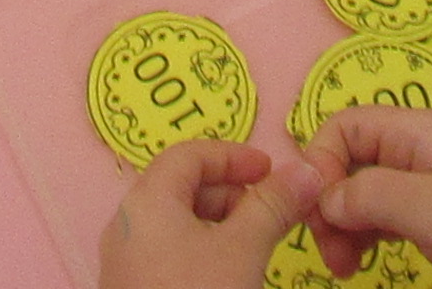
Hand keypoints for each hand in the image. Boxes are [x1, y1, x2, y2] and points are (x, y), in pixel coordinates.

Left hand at [98, 140, 319, 288]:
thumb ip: (273, 205)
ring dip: (218, 224)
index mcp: (147, 200)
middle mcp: (127, 224)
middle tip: (266, 211)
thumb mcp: (243, 249)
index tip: (270, 170)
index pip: (189, 155)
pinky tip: (227, 276)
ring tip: (253, 246)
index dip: (233, 156)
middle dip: (229, 193)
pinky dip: (201, 250)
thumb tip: (307, 170)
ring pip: (175, 224)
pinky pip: (168, 253)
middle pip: (180, 187)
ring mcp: (125, 262)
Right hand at [302, 109, 431, 288]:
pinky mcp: (430, 218)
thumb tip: (323, 198)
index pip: (342, 127)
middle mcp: (413, 151)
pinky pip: (378, 217)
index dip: (320, 164)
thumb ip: (368, 196)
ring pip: (358, 194)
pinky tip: (362, 261)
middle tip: (331, 252)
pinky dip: (362, 236)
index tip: (320, 213)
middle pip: (345, 162)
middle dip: (328, 203)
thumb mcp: (428, 209)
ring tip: (345, 266)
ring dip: (341, 226)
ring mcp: (422, 185)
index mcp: (414, 131)